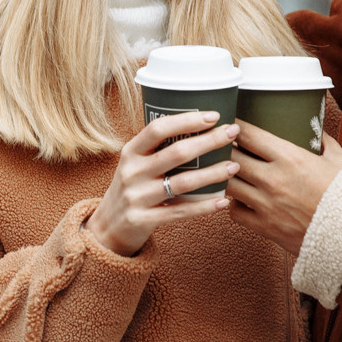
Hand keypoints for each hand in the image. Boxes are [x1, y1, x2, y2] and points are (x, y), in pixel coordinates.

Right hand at [86, 112, 239, 256]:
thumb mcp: (135, 163)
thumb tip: (199, 125)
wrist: (108, 226)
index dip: (187, 120)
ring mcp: (137, 197)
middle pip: (177, 153)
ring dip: (213, 173)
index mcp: (130, 151)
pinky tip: (223, 201)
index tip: (214, 115)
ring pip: (183, 183)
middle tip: (232, 133)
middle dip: (209, 141)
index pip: (158, 129)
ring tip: (234, 166)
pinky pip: (181, 212)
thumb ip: (158, 148)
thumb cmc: (132, 187)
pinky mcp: (144, 220)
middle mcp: (132, 172)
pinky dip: (204, 206)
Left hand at [226, 122, 341, 255]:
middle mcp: (273, 179)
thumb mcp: (340, 160)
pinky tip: (239, 198)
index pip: (249, 135)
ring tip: (226, 172)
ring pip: (228, 184)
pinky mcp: (264, 227)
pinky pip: (234, 212)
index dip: (235, 126)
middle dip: (224, 149)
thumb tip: (315, 131)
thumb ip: (324, 142)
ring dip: (225, 176)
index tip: (230, 124)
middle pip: (231, 157)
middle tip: (222, 145)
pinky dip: (233, 204)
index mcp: (291, 157)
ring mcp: (266, 204)